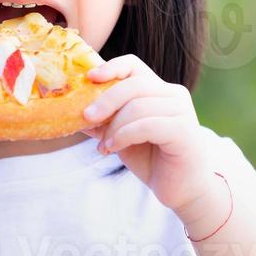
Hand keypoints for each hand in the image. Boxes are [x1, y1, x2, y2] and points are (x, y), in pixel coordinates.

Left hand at [80, 56, 217, 213]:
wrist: (181, 189)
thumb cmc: (152, 159)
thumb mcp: (121, 136)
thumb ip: (104, 121)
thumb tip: (71, 111)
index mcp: (159, 90)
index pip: (134, 65)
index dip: (111, 67)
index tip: (89, 78)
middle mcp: (174, 95)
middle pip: (133, 84)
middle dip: (105, 100)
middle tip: (86, 117)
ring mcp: (182, 111)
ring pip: (138, 106)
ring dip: (114, 127)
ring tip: (104, 146)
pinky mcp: (184, 131)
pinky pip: (146, 125)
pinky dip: (124, 136)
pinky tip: (113, 148)